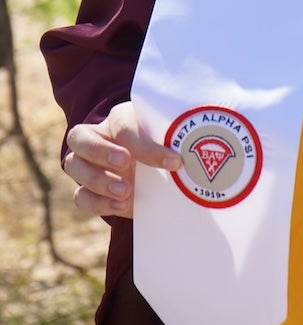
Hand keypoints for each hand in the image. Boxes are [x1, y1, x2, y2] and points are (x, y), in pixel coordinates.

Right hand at [63, 101, 181, 218]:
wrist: (158, 172)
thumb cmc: (167, 146)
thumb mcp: (173, 138)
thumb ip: (180, 139)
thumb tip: (206, 149)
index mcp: (120, 118)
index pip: (123, 124)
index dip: (145, 144)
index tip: (172, 161)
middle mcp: (98, 137)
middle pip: (79, 137)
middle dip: (101, 151)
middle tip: (126, 163)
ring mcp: (88, 164)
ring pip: (73, 165)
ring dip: (98, 180)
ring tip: (126, 192)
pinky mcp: (88, 190)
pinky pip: (80, 196)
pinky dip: (98, 203)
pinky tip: (121, 206)